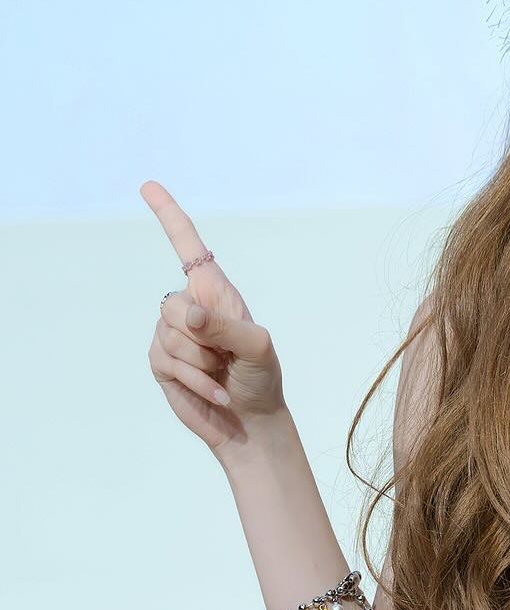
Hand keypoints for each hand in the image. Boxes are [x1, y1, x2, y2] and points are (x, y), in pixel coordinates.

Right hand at [143, 181, 285, 457]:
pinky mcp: (161, 362)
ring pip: (169, 336)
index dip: (169, 217)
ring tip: (221, 374)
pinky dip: (195, 380)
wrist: (250, 421)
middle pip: (172, 305)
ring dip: (201, 363)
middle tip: (227, 358)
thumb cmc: (260, 379)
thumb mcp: (258, 348)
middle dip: (202, 338)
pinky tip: (213, 391)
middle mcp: (191, 308)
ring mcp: (172, 335)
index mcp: (217, 294)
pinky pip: (167, 361)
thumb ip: (226, 328)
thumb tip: (188, 315)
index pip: (188, 248)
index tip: (148, 187)